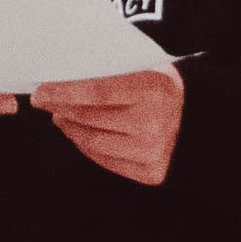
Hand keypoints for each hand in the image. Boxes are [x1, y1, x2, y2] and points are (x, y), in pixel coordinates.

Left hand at [32, 67, 183, 185]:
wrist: (199, 118)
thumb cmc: (162, 87)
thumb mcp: (144, 69)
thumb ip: (110, 73)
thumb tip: (63, 76)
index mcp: (153, 90)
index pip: (97, 92)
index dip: (64, 93)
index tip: (41, 91)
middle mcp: (153, 124)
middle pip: (90, 118)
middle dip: (61, 108)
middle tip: (43, 100)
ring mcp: (152, 152)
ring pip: (93, 141)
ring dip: (70, 128)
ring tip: (60, 116)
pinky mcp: (150, 172)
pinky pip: (105, 160)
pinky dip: (85, 145)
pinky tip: (77, 133)